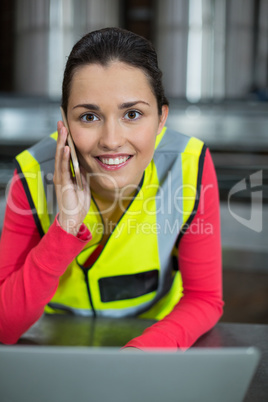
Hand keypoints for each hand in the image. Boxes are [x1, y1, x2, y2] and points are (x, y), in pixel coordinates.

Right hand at [53, 121, 90, 235]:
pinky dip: (64, 158)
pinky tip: (66, 148)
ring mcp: (61, 178)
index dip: (66, 140)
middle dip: (61, 137)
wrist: (74, 218)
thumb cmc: (78, 203)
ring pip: (60, 157)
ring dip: (61, 142)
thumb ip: (82, 173)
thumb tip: (85, 162)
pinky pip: (63, 168)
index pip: (65, 153)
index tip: (67, 128)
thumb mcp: (83, 184)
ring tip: (62, 130)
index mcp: (67, 173)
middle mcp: (62, 173)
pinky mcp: (62, 184)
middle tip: (61, 122)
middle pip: (61, 151)